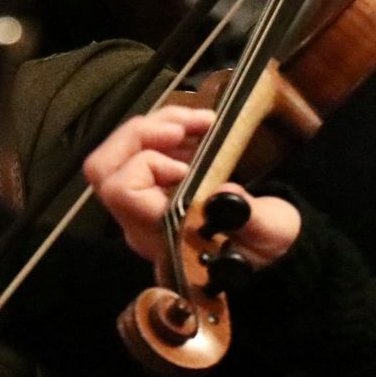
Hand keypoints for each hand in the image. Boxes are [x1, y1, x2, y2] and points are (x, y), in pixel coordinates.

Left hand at [82, 105, 300, 267]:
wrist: (264, 256)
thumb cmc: (263, 247)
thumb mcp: (271, 233)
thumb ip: (248, 216)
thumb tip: (223, 193)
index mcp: (165, 236)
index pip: (124, 192)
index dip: (149, 166)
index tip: (189, 165)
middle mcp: (143, 222)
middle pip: (104, 169)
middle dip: (139, 134)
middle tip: (181, 127)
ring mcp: (143, 204)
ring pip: (117, 155)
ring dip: (156, 126)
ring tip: (199, 120)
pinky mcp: (153, 189)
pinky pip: (138, 152)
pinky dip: (163, 130)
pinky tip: (195, 128)